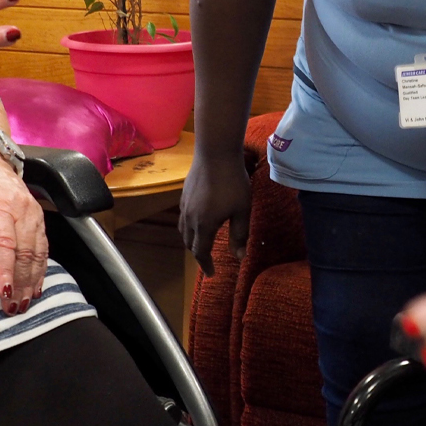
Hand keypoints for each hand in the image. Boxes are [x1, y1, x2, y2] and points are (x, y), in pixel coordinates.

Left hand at [0, 140, 48, 314]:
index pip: (3, 244)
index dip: (4, 270)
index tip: (3, 292)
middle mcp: (19, 209)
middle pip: (24, 252)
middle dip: (21, 283)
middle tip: (13, 308)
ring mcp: (32, 211)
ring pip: (38, 250)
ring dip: (33, 279)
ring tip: (26, 302)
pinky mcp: (38, 213)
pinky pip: (43, 244)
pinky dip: (41, 266)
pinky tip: (37, 282)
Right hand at [178, 148, 250, 274]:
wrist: (215, 152)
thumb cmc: (233, 182)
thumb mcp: (242, 210)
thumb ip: (239, 235)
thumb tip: (239, 257)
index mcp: (204, 225)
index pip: (201, 252)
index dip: (206, 265)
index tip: (212, 273)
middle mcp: (190, 218)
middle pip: (190, 243)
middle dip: (198, 254)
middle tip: (208, 260)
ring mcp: (185, 205)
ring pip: (184, 230)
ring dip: (191, 241)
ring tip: (201, 243)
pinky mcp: (184, 194)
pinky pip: (183, 217)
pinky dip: (189, 227)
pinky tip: (198, 220)